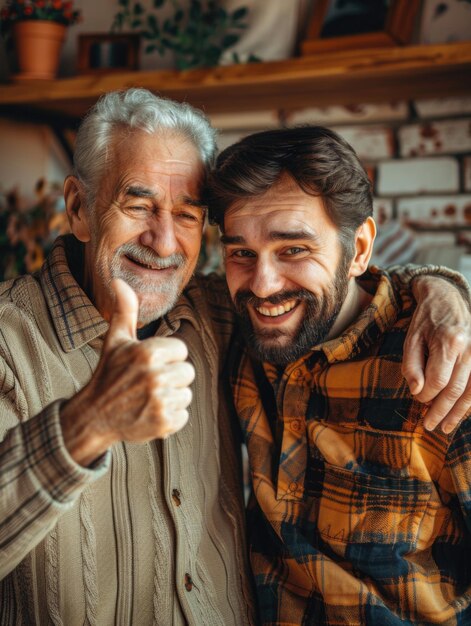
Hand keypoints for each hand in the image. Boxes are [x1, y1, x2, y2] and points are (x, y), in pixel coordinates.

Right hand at [60, 279, 193, 465]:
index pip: (181, 350)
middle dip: (171, 377)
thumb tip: (120, 281)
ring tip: (148, 398)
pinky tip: (150, 413)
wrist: (94, 417)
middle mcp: (156, 376)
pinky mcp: (164, 423)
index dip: (167, 357)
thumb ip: (126, 311)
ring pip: (186, 394)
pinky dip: (170, 417)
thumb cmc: (108, 374)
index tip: (149, 364)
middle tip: (148, 383)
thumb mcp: (116, 340)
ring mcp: (161, 402)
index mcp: (148, 353)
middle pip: (188, 372)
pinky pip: (184, 415)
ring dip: (171, 397)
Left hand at [402, 276, 470, 433]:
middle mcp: (469, 348)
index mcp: (448, 341)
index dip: (426, 395)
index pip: (438, 380)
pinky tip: (461, 414)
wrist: (446, 298)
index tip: (417, 400)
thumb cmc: (425, 320)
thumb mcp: (411, 339)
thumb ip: (411, 365)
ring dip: (458, 413)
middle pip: (456, 389)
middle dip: (441, 411)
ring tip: (446, 427)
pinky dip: (470, 401)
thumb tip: (416, 392)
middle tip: (429, 426)